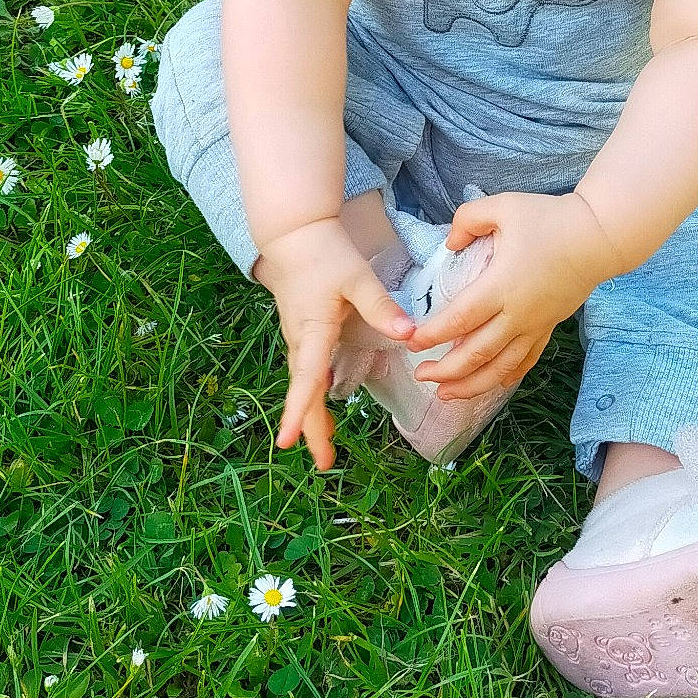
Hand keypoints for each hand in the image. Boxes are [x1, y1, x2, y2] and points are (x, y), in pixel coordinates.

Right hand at [260, 217, 415, 470]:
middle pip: (304, 392)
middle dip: (310, 428)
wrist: (295, 233)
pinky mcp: (302, 333)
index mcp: (313, 330)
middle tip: (324, 464)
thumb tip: (409, 334)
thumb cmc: (325, 253)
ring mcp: (298, 338)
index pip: (305, 378)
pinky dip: (312, 396)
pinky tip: (325, 410)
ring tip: (327, 447)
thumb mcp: (357, 277)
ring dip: (312, 415)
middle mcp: (301, 340)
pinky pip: (306, 373)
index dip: (298, 411)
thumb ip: (382, 306)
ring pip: (304, 384)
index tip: (289, 442)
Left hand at [408, 190, 622, 401]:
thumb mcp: (503, 206)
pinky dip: (506, 377)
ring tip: (445, 394)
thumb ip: (468, 219)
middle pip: (476, 354)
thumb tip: (449, 243)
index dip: (433, 335)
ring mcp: (535, 325)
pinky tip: (490, 385)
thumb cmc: (551, 218)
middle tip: (420, 374)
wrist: (599, 236)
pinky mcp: (549, 327)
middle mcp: (517, 313)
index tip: (412, 342)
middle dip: (445, 371)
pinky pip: (525, 361)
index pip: (460, 318)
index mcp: (501, 285)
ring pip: (500, 368)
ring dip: (471, 385)